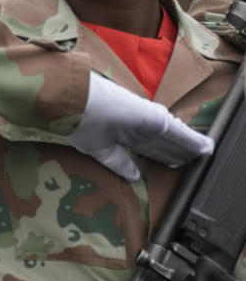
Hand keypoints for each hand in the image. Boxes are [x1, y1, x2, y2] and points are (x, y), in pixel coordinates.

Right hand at [68, 73, 213, 179]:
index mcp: (121, 129)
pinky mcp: (156, 119)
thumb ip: (118, 161)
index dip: (161, 152)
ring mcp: (147, 120)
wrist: (74, 104)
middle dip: (178, 150)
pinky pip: (179, 133)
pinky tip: (205, 147)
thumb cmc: (77, 121)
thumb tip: (134, 176)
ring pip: (175, 138)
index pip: (147, 144)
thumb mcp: (97, 147)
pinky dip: (193, 140)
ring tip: (203, 152)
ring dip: (190, 147)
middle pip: (164, 142)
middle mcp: (137, 124)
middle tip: (192, 158)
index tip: (173, 161)